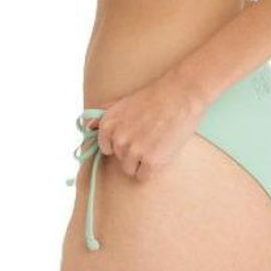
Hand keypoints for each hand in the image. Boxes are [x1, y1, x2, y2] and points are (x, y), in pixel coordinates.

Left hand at [89, 67, 207, 180]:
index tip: (136, 134)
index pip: (107, 149)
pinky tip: (161, 151)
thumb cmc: (155, 97)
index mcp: (108, 125)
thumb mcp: (123, 102)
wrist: (181, 94)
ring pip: (131, 169)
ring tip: (157, 142)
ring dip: (143, 161)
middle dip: (134, 151)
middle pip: (120, 159)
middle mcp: (117, 139)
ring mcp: (133, 151)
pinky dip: (153, 168)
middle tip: (150, 134)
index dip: (123, 143)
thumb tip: (88, 126)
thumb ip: (104, 115)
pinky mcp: (150, 161)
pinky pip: (143, 176)